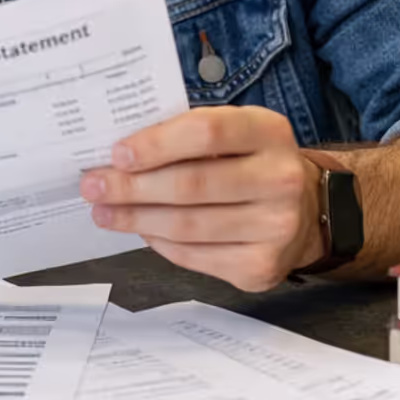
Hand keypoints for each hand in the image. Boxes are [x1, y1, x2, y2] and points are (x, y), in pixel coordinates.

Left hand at [80, 106, 324, 292]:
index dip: (156, 144)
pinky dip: (160, 243)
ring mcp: (276, 227)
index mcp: (269, 132)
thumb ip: (187, 135)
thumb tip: (120, 155)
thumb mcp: (234, 132)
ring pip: (188, 226)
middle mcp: (281, 179)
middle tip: (93, 186)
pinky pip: (195, 256)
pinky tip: (141, 231)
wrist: (306, 211)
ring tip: (104, 212)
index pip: (206, 132)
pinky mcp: (262, 266)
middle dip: (132, 187)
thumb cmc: (250, 162)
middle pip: (192, 184)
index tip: (117, 154)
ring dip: (137, 219)